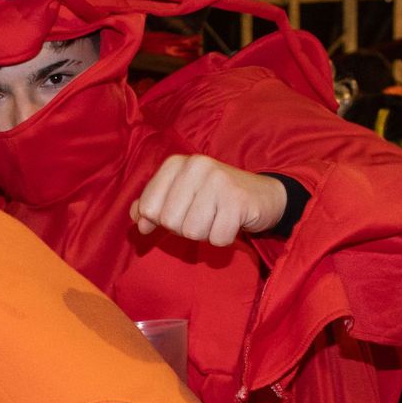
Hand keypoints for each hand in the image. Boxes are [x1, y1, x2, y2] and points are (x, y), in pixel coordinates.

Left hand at [130, 155, 287, 245]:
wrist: (263, 196)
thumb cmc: (214, 199)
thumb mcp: (179, 197)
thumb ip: (152, 206)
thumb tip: (138, 222)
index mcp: (176, 163)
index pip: (147, 207)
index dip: (160, 220)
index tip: (181, 211)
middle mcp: (196, 166)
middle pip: (169, 222)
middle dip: (184, 228)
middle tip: (204, 215)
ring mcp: (218, 181)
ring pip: (192, 232)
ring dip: (205, 234)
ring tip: (217, 218)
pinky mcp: (237, 200)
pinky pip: (216, 238)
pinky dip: (223, 239)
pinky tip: (231, 222)